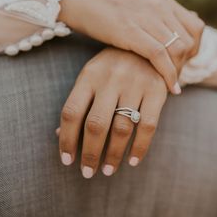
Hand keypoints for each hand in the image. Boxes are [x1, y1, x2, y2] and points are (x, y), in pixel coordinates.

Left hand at [58, 48, 167, 177]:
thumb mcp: (92, 76)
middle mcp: (110, 79)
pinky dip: (140, 147)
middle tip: (87, 172)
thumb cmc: (113, 66)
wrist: (150, 44)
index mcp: (89, 75)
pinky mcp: (156, 90)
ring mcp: (135, 84)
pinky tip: (133, 161)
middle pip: (95, 124)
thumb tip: (60, 134)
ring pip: (121, 128)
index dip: (66, 139)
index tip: (66, 160)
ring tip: (108, 170)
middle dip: (89, 153)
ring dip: (113, 154)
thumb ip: (79, 102)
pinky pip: (148, 125)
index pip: (71, 112)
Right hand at [60, 0, 204, 93]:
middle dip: (185, 64)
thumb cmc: (105, 8)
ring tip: (169, 84)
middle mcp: (159, 7)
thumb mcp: (137, 7)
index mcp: (162, 2)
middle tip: (174, 78)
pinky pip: (159, 55)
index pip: (195, 28)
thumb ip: (155, 19)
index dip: (194, 50)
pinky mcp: (130, 31)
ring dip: (177, 71)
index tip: (183, 64)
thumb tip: (169, 35)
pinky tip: (168, 88)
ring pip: (178, 49)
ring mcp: (146, 18)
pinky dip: (168, 74)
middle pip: (189, 41)